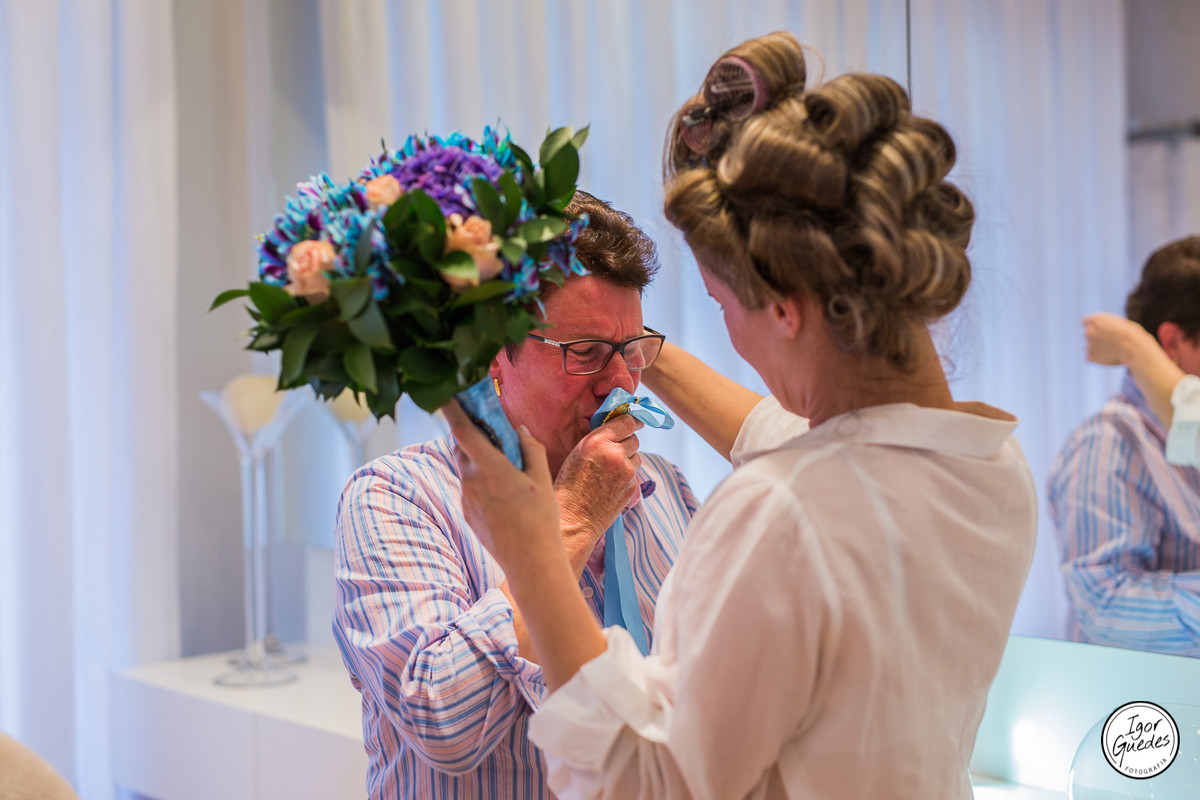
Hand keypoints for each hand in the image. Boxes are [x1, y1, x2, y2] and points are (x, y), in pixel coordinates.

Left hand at [444, 399, 563, 582]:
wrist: (530, 562)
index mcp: (491, 469)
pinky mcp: (466, 513)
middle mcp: (472, 482)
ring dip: (476, 459)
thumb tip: (518, 430)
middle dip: (470, 434)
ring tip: (502, 465)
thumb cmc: (541, 519)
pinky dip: (480, 480)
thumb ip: (529, 449)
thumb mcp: (542, 479)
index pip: (464, 432)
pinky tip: (503, 493)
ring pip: (465, 468)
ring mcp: (466, 499)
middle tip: (490, 431)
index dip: (453, 411)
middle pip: (461, 447)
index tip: (446, 394)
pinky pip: (469, 487)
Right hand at [554, 414, 644, 570]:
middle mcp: (615, 454)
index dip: (632, 421)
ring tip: (609, 471)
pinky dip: (626, 477)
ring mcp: (626, 472)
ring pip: (636, 457)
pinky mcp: (632, 487)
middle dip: (627, 442)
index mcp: (598, 441)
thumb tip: (615, 429)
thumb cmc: (568, 485)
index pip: (627, 422)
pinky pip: (634, 475)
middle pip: (634, 439)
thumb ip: (598, 439)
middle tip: (615, 450)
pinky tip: (610, 485)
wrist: (573, 518)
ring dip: (628, 460)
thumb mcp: (577, 453)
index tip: (635, 421)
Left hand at [1083, 312, 1156, 365]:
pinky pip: (1089, 358)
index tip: (1099, 330)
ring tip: (1113, 350)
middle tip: (1111, 342)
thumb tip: (1100, 332)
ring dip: (1097, 348)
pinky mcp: (1091, 356)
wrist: (1134, 347)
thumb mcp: (1120, 323)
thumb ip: (1106, 325)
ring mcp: (1088, 344)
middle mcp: (1089, 330)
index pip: (1085, 321)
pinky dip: (1096, 358)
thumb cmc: (1132, 335)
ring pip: (1088, 346)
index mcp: (1096, 319)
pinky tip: (1108, 357)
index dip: (1093, 326)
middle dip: (1096, 338)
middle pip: (1087, 334)